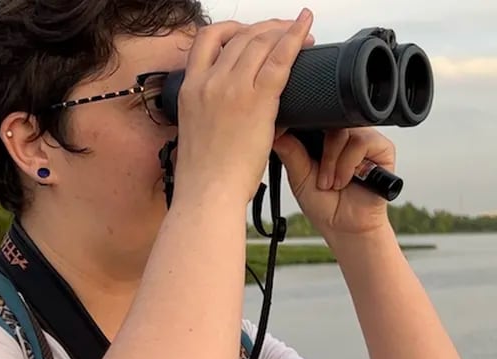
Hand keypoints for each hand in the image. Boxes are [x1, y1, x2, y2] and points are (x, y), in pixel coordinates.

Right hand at [174, 11, 314, 204]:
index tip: (249, 33)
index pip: (207, 39)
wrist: (207, 193)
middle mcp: (208, 82)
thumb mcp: (198, 131)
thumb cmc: (204, 174)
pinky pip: (280, 59)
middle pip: (238, 36)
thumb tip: (237, 109)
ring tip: (301, 33)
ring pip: (260, 41)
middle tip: (283, 31)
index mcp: (190, 88)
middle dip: (264, 28)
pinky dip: (295, 37)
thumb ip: (213, 111)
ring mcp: (232, 88)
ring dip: (282, 31)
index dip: (231, 29)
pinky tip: (307, 29)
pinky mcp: (256, 101)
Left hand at [272, 127, 396, 240]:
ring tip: (331, 184)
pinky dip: (349, 164)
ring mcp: (363, 140)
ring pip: (344, 132)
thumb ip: (291, 154)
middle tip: (319, 180)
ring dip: (334, 162)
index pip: (312, 119)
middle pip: (328, 121)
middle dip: (320, 153)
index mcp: (322, 138)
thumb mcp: (299, 178)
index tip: (293, 147)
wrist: (346, 227)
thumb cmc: (324, 204)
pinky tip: (345, 181)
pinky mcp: (382, 148)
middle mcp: (344, 136)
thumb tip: (276, 133)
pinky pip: (362, 142)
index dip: (302, 130)